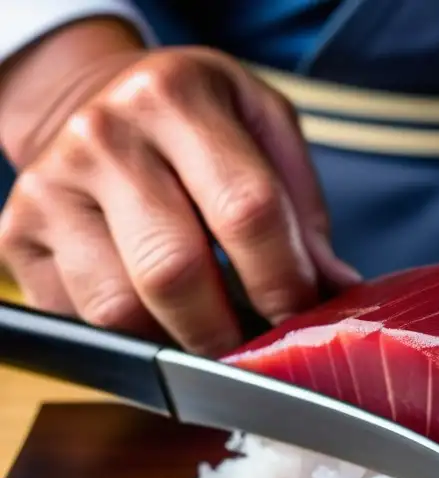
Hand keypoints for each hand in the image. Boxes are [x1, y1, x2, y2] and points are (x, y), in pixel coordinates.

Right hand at [0, 42, 357, 355]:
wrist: (94, 98)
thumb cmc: (195, 120)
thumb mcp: (263, 128)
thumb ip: (301, 208)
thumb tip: (334, 290)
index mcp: (176, 98)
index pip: (245, 211)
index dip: (284, 281)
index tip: (303, 318)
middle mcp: (103, 136)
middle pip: (174, 271)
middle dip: (227, 331)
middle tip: (255, 347)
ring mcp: (50, 187)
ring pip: (120, 309)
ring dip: (177, 342)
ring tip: (209, 335)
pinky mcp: (18, 233)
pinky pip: (82, 319)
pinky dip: (132, 338)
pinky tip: (160, 320)